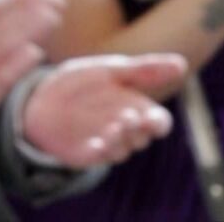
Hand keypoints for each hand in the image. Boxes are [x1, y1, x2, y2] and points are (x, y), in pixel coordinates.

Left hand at [18, 54, 183, 167]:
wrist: (40, 99)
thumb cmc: (81, 84)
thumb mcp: (109, 71)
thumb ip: (143, 70)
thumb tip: (182, 64)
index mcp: (136, 108)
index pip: (160, 123)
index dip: (160, 123)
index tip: (153, 118)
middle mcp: (126, 129)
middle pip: (143, 138)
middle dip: (138, 130)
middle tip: (128, 117)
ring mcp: (108, 144)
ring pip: (124, 150)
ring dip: (120, 140)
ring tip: (112, 126)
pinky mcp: (88, 154)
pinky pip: (99, 159)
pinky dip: (100, 152)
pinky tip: (96, 143)